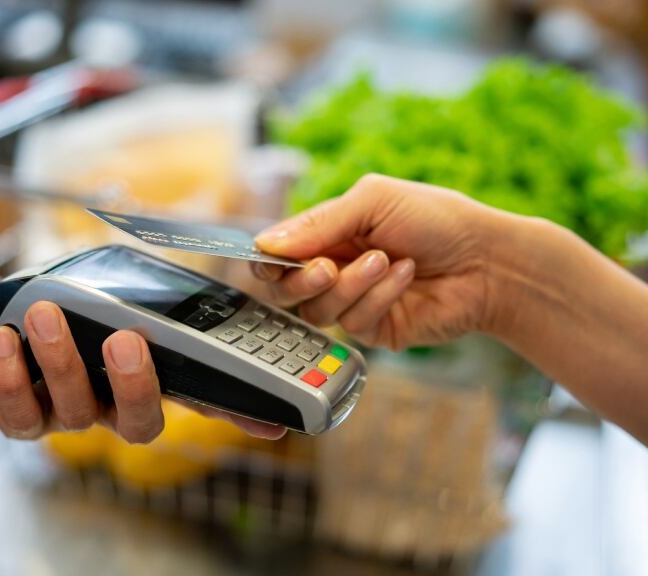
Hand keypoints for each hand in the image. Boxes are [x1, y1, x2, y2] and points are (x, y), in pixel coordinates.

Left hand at [0, 300, 284, 441]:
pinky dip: (11, 375)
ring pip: (78, 409)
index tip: (274, 424)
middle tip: (125, 339)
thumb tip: (192, 293)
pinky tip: (7, 338)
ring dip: (62, 359)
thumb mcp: (113, 295)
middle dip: (136, 385)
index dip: (238, 416)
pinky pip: (19, 413)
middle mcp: (116, 408)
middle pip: (142, 424)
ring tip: (45, 314)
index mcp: (150, 380)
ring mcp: (70, 417)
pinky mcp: (21, 419)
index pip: (203, 402)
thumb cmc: (68, 304)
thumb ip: (151, 303)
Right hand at [252, 174, 505, 349]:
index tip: (270, 258)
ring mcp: (354, 301)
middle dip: (302, 280)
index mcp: (329, 234)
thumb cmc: (436, 219)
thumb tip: (266, 243)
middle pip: (286, 290)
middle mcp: (335, 269)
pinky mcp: (375, 328)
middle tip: (329, 266)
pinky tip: (405, 276)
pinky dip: (379, 296)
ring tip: (387, 260)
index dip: (268, 259)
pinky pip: (354, 322)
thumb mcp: (374, 201)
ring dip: (352, 284)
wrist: (487, 260)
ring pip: (318, 311)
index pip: (278, 253)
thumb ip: (319, 223)